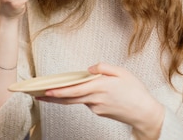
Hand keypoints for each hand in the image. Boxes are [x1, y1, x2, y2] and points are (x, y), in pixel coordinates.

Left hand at [37, 63, 164, 138]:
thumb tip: (89, 69)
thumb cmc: (136, 91)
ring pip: (78, 100)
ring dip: (66, 96)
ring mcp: (96, 108)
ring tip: (50, 93)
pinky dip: (83, 97)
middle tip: (37, 95)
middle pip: (69, 99)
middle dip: (52, 97)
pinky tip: (87, 92)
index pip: (73, 90)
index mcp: (100, 87)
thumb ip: (104, 67)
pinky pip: (88, 102)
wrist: (144, 113)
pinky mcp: (99, 112)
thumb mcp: (122, 72)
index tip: (45, 91)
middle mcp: (95, 99)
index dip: (58, 91)